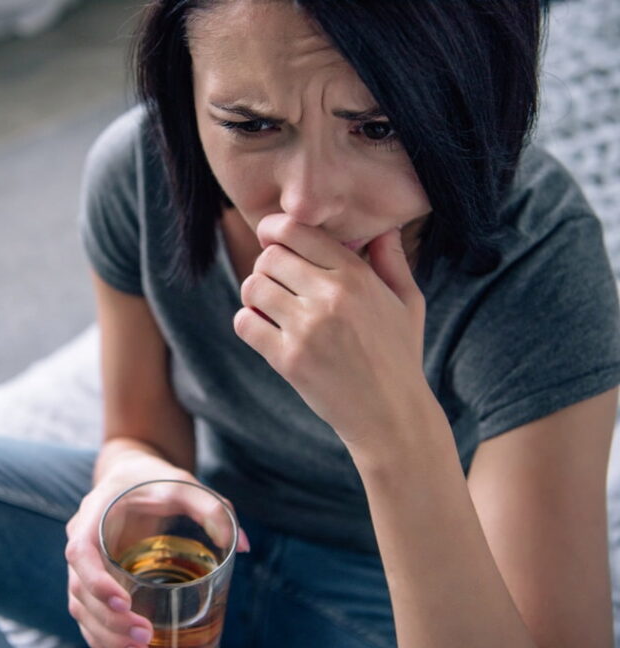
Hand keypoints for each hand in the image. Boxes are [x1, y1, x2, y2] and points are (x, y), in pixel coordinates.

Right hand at [64, 453, 248, 647]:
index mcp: (94, 514)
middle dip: (108, 620)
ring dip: (105, 634)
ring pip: (80, 607)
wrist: (129, 473)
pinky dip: (100, 636)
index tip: (125, 602)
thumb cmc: (154, 478)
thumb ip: (211, 507)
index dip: (96, 581)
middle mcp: (81, 539)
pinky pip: (87, 612)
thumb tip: (244, 545)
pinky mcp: (93, 578)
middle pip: (79, 589)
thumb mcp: (183, 484)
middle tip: (144, 637)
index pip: (80, 552)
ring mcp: (84, 562)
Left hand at [233, 214, 432, 452]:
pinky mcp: (289, 359)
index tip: (271, 241)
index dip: (273, 231)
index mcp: (357, 275)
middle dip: (265, 266)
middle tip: (275, 282)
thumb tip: (383, 226)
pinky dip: (247, 322)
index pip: (295, 230)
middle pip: (269, 256)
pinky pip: (245, 323)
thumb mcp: (408, 302)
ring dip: (253, 294)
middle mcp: (332, 296)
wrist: (392, 415)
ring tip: (268, 307)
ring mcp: (308, 328)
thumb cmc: (399, 356)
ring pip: (252, 287)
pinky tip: (263, 330)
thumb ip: (392, 261)